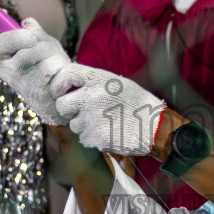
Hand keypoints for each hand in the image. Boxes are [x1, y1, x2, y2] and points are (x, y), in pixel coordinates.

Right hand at [0, 11, 70, 125]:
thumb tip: (26, 22)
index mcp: (6, 58)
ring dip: (50, 52)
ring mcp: (21, 82)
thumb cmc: (50, 69)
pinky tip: (60, 74)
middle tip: (34, 40)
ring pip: (33, 54)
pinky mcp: (37, 92)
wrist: (62, 99)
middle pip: (6, 44)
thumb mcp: (44, 46)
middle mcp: (8, 70)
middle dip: (22, 37)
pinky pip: (50, 68)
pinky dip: (60, 65)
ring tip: (56, 60)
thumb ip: (36, 34)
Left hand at [50, 64, 165, 156]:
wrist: (155, 127)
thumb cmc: (138, 104)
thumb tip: (70, 87)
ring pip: (73, 124)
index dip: (58, 85)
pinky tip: (108, 133)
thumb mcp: (118, 83)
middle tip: (83, 112)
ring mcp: (91, 118)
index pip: (65, 74)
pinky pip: (83, 138)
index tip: (60, 93)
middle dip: (69, 111)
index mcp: (98, 79)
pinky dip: (92, 138)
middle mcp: (92, 96)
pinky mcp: (94, 136)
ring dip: (84, 126)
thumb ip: (94, 82)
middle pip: (61, 105)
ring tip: (104, 123)